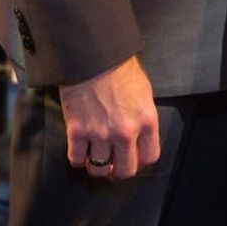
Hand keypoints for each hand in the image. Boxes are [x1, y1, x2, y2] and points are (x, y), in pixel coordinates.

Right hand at [59, 56, 160, 180]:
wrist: (92, 54)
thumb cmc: (120, 67)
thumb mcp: (143, 91)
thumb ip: (143, 116)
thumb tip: (139, 136)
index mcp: (146, 120)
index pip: (149, 157)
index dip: (140, 161)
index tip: (133, 158)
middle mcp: (125, 132)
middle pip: (125, 170)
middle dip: (119, 171)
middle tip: (113, 165)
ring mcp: (100, 134)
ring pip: (99, 170)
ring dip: (97, 167)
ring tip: (95, 158)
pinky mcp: (77, 131)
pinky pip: (77, 160)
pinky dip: (78, 159)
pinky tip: (80, 151)